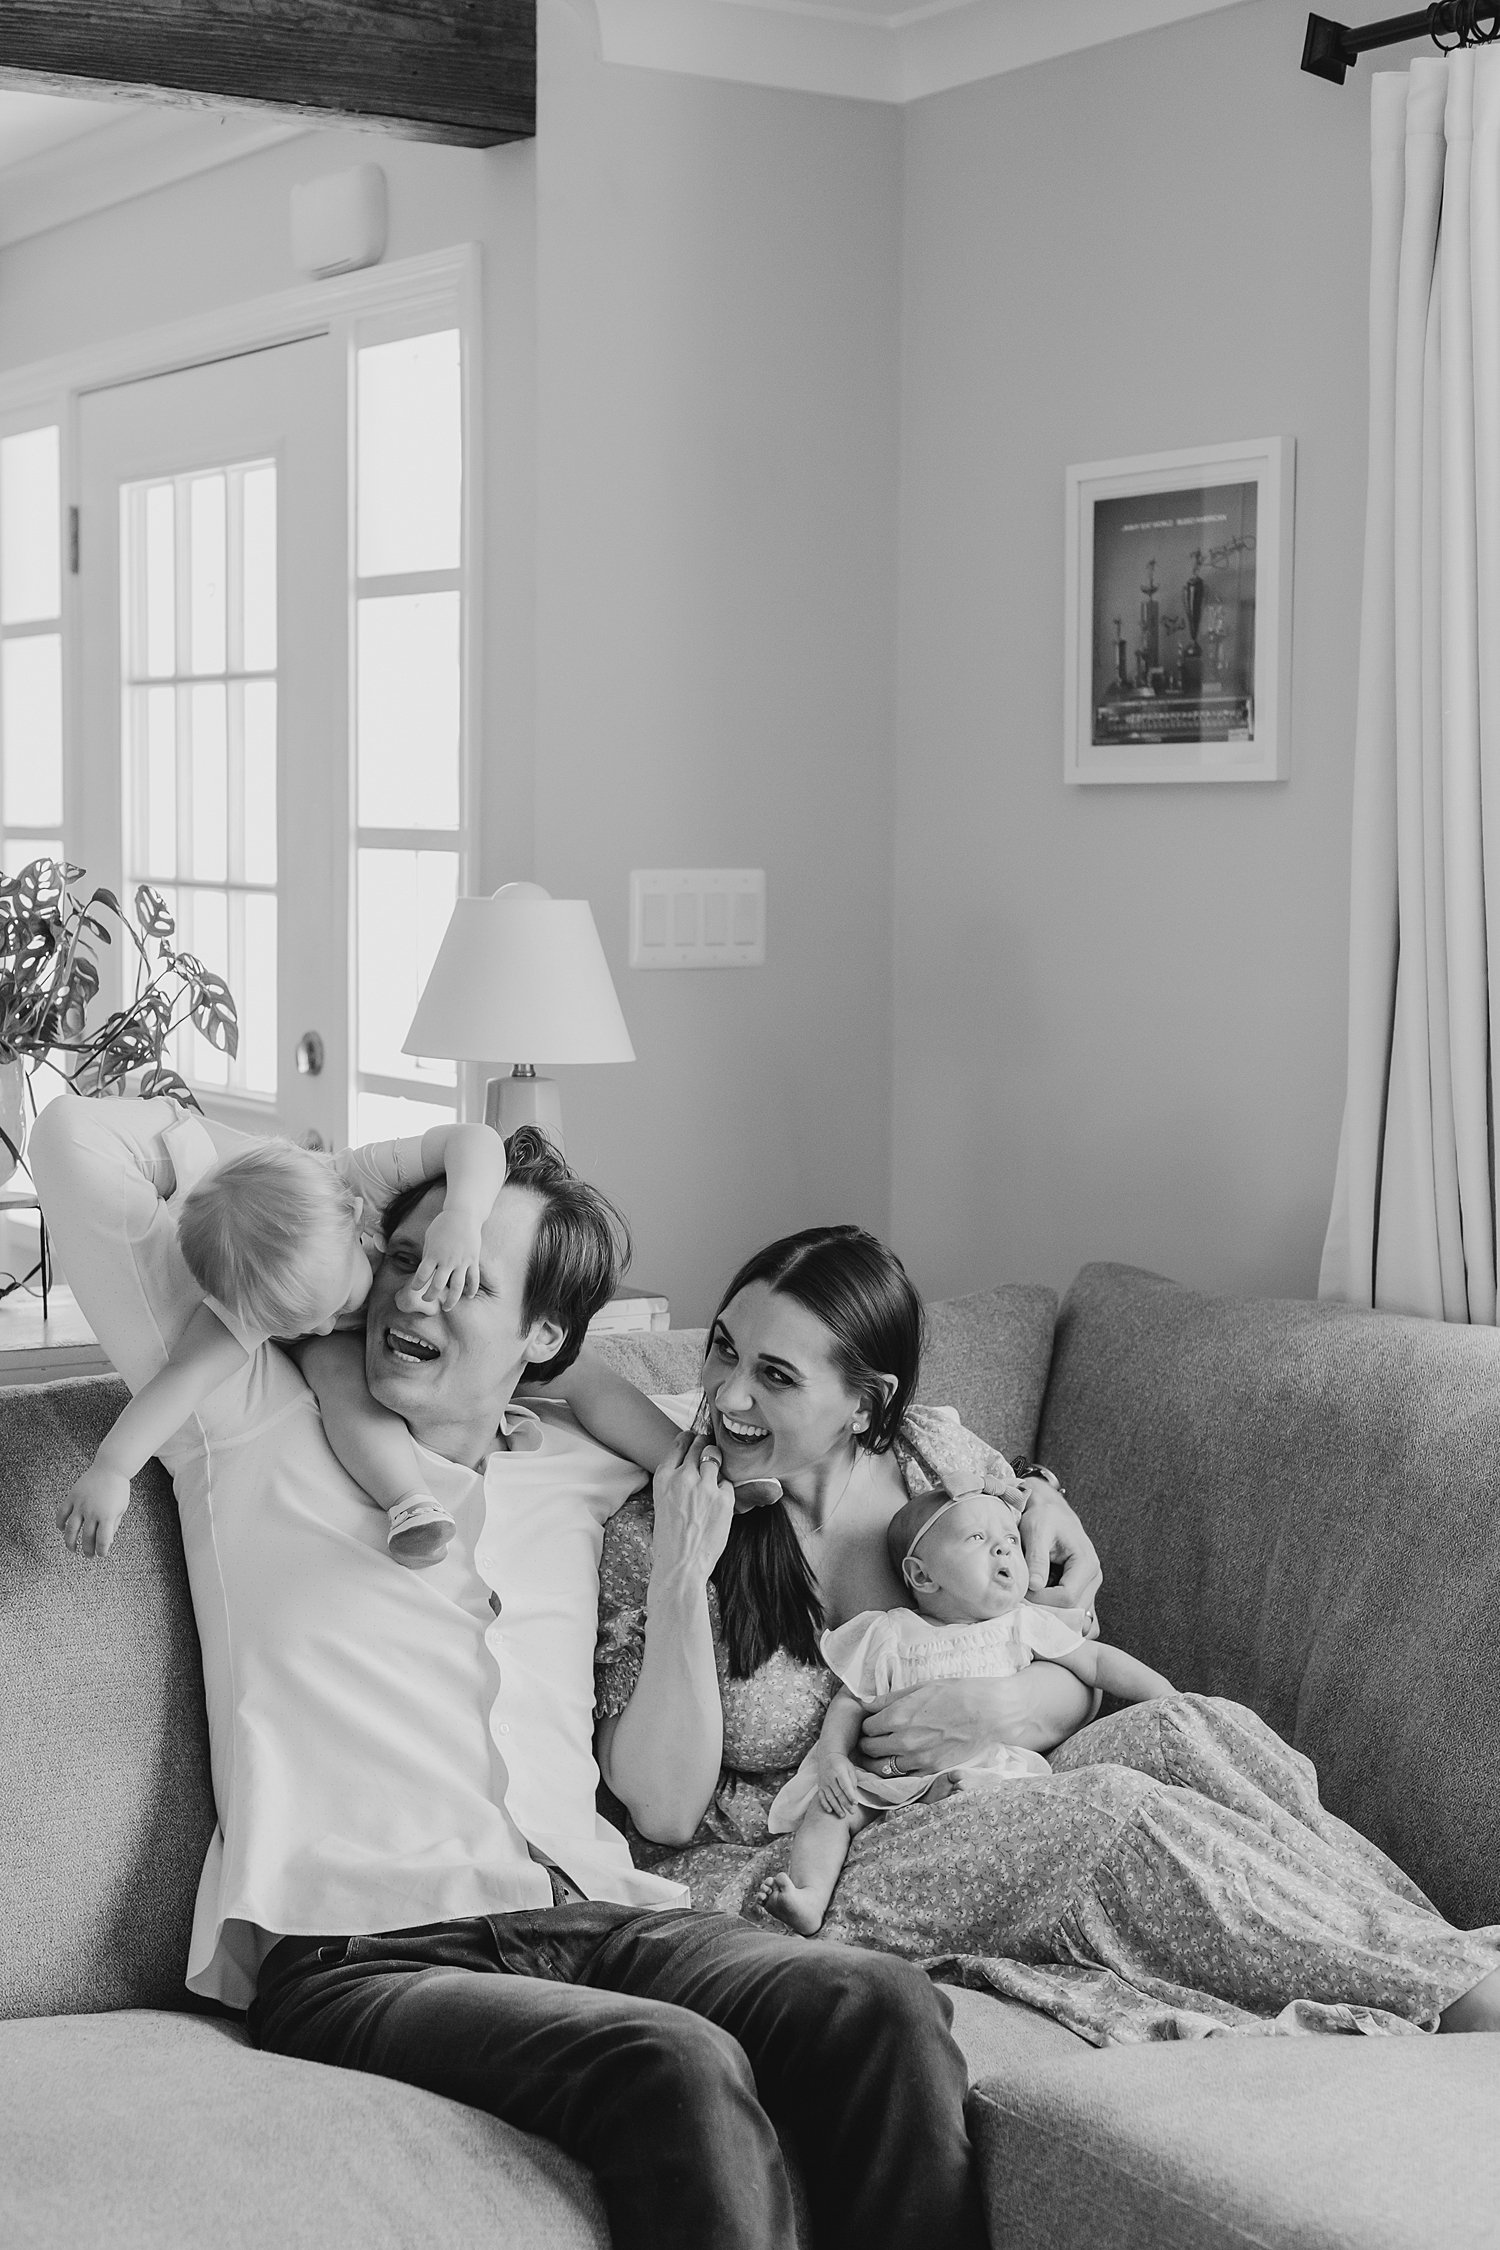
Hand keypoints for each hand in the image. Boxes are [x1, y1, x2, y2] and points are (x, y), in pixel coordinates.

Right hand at [57, 1462, 131, 1559]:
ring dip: (70, 1543)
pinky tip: (61, 1530)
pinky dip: (60, 1523)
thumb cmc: (118, 1489)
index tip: (101, 1554)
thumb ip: (113, 1525)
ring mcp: (80, 1504)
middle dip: (88, 1550)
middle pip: (86, 1537)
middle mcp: (92, 1511)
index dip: (101, 1550)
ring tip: (73, 1549)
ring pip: (70, 1529)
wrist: (111, 1468)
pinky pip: (62, 1513)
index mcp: (107, 1515)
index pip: (102, 1540)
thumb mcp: (121, 1508)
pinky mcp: (72, 1497)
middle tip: (89, 1555)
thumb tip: (106, 1542)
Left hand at [410, 1210, 482, 1308]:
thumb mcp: (430, 1237)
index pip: (422, 1275)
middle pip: (438, 1285)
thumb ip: (428, 1254)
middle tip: (427, 1300)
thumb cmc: (443, 1224)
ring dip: (451, 1300)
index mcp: (433, 1254)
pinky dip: (471, 1289)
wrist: (463, 1214)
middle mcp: (447, 1260)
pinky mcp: (473, 1260)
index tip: (415, 1289)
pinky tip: (468, 1296)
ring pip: (457, 1287)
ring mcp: (461, 1261)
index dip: (417, 1285)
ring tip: (447, 1307)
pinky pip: (473, 1279)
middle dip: (430, 1296)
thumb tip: (427, 1270)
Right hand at [649, 1428, 735, 1585]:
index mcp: (664, 1478)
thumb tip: (691, 1467)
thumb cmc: (669, 1540)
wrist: (681, 1565)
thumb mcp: (662, 1503)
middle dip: (706, 1446)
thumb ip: (675, 1482)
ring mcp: (705, 1486)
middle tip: (710, 1450)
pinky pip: (728, 1483)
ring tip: (715, 1476)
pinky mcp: (724, 1498)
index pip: (680, 1444)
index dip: (690, 1438)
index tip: (694, 1437)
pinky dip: (725, 1490)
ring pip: (716, 1459)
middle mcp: (684, 1477)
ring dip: (717, 1464)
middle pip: (700, 1446)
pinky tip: (718, 1503)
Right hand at [817, 1751, 861, 1818]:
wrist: (828, 1755)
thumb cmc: (842, 1763)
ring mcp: (823, 1782)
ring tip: (843, 1815)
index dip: (850, 1795)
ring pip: (829, 1797)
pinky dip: (825, 1804)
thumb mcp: (850, 1768)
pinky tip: (830, 1811)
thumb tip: (854, 1794)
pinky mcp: (820, 1786)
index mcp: (839, 1771)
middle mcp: (830, 1777)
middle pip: (838, 1793)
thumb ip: (852, 1780)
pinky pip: (821, 1797)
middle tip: (852, 1812)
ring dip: (836, 1807)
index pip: (845, 1785)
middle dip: (845, 1804)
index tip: (855, 1803)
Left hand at [857, 1667, 1091, 1767]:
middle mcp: (904, 1740)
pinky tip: (904, 1762)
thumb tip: (865, 1704)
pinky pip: (904, 1777)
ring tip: (885, 1752)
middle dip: (868, 1743)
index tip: (873, 1722)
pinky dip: (898, 1772)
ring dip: (879, 1761)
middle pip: (869, 1750)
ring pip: (882, 1768)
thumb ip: (890, 1699)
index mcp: (898, 1715)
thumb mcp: (921, 1687)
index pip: (866, 1727)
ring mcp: (918, 1759)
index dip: (867, 1725)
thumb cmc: (958, 1693)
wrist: (991, 1712)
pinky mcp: (932, 1771)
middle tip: (875, 1738)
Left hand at [1016, 1478, 1101, 1619]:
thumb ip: (1036, 1558)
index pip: (1067, 1597)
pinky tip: (1037, 1601)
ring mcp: (1089, 1587)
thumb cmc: (1045, 1518)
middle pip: (1072, 1611)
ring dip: (1049, 1613)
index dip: (1042, 1600)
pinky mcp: (1081, 1591)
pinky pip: (1069, 1611)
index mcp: (1086, 1563)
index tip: (1022, 1592)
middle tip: (1022, 1601)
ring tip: (1029, 1600)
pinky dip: (1053, 1611)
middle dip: (1045, 1610)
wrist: (1052, 1512)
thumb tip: (1034, 1586)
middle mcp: (1093, 1578)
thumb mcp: (1036, 1531)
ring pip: (1071, 1616)